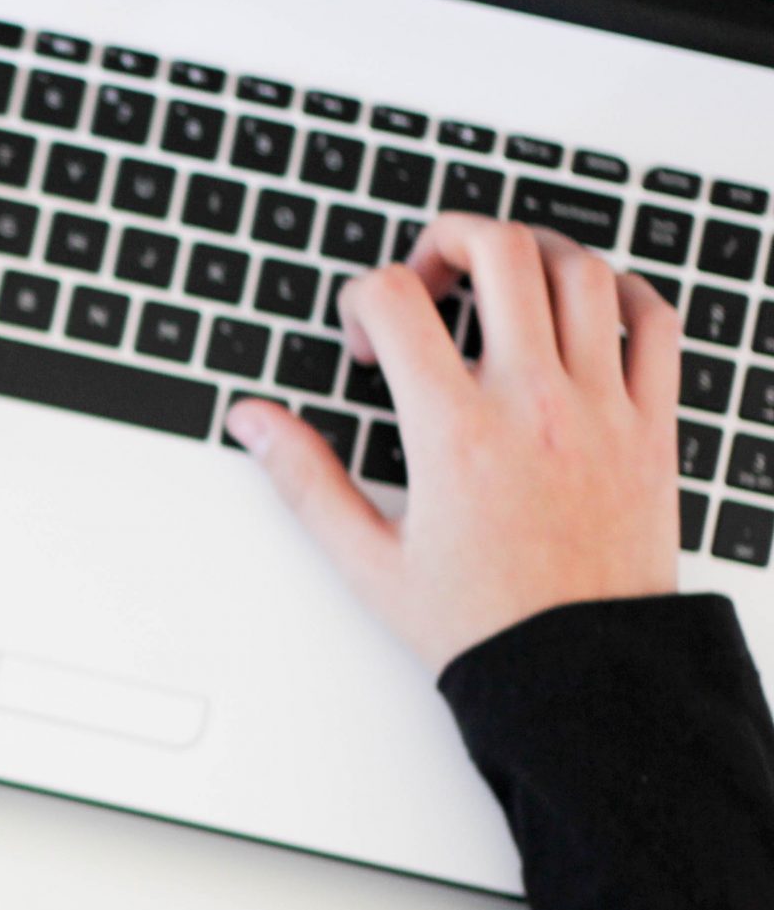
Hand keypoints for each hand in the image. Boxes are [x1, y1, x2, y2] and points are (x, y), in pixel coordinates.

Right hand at [227, 216, 681, 672]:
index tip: (366, 345)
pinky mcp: (654, 423)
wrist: (581, 670)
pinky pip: (658, 321)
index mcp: (454, 433)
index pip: (395, 299)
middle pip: (501, 250)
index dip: (362, 300)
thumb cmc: (480, 622)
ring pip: (581, 270)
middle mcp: (533, 404)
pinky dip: (624, 292)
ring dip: (534, 254)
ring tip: (505, 284)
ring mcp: (603, 406)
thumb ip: (304, 479)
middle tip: (430, 276)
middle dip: (449, 238)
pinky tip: (589, 311)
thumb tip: (252, 422)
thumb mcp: (368, 559)